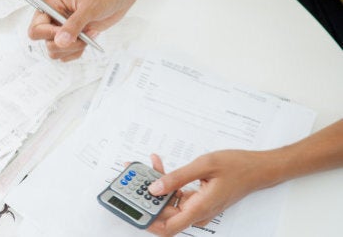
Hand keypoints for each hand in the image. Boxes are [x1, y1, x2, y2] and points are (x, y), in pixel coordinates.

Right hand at [27, 0, 139, 60]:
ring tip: (87, 35)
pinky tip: (89, 38)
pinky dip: (78, 51)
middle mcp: (52, 17)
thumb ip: (74, 26)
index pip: (36, 29)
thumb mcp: (89, 8)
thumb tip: (60, 41)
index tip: (66, 33)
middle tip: (82, 35)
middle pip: (46, 43)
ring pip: (56, 51)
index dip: (49, 35)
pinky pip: (66, 53)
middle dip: (65, 44)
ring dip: (73, 48)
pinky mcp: (71, 36)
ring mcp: (61, 28)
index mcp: (49, 4)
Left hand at [146, 150, 277, 235]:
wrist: (258, 168)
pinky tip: (160, 167)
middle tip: (135, 176)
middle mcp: (198, 212)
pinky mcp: (198, 201)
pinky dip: (168, 183)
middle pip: (165, 212)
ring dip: (157, 185)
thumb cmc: (238, 167)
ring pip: (169, 202)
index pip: (168, 227)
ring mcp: (198, 207)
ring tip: (148, 166)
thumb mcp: (203, 165)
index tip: (133, 208)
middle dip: (148, 194)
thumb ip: (177, 178)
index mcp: (199, 208)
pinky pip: (177, 196)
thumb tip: (155, 188)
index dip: (148, 221)